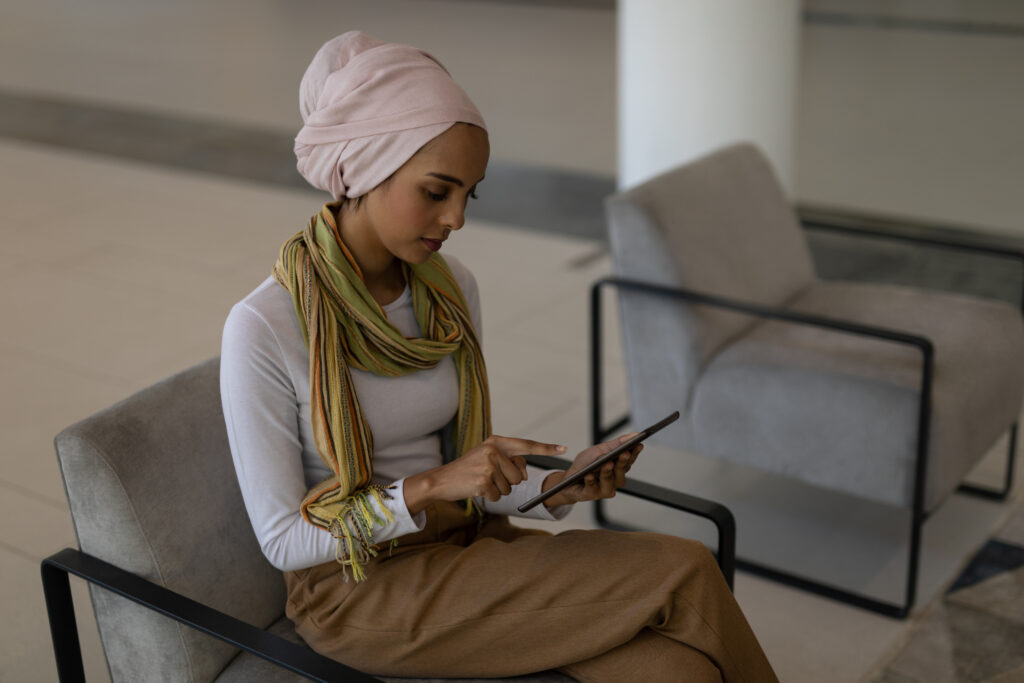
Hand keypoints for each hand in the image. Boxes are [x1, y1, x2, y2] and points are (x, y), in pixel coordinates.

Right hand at [404, 435, 566, 514]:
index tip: (564, 448)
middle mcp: (494, 451)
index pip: (527, 445)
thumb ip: (508, 461)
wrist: (441, 480)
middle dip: (509, 481)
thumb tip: (525, 474)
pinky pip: (499, 496)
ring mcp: (488, 466)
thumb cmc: (468, 470)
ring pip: (510, 487)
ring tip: (481, 482)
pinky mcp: (483, 481)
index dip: (547, 448)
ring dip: (498, 489)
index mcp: (496, 442)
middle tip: (489, 477)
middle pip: (520, 475)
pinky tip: (477, 489)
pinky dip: (490, 497)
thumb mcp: (487, 458)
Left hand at [540, 433, 642, 508]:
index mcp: (618, 468)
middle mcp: (614, 480)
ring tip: (606, 464)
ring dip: (607, 472)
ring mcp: (604, 489)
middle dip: (623, 461)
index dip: (635, 452)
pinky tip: (589, 475)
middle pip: (622, 471)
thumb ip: (616, 444)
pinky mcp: (591, 495)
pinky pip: (593, 488)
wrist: (568, 479)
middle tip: (625, 453)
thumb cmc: (586, 464)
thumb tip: (634, 435)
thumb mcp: (600, 450)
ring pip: (609, 481)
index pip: (629, 460)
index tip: (639, 444)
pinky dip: (591, 481)